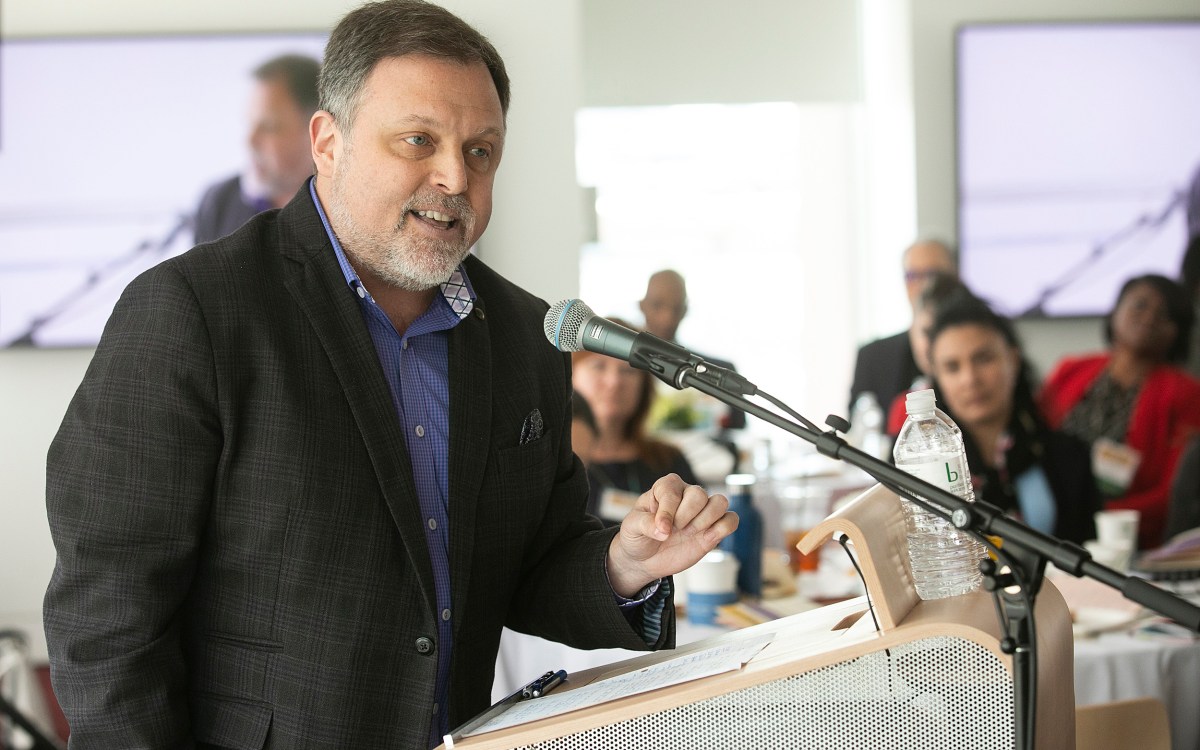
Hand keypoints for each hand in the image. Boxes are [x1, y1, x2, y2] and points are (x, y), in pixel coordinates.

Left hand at [606, 473, 738, 597]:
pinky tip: (705, 538)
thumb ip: (646, 524)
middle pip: (699, 494)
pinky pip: (731, 520)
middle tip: (674, 530)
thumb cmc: (637, 536)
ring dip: (705, 521)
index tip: (661, 530)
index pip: (674, 491)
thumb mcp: (631, 528)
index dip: (668, 512)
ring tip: (688, 533)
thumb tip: (664, 530)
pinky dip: (723, 529)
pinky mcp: (713, 529)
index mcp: (666, 487)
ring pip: (720, 502)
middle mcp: (687, 495)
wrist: (644, 559)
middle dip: (686, 516)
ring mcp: (702, 512)